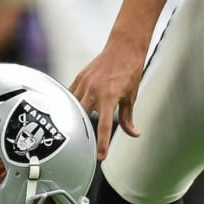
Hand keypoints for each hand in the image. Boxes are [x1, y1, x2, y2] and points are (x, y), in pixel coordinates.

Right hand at [71, 39, 146, 159]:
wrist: (124, 47)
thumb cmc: (130, 70)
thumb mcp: (131, 96)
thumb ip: (128, 117)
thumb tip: (133, 133)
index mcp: (110, 96)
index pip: (104, 126)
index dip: (102, 143)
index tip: (100, 156)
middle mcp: (94, 90)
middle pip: (82, 117)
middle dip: (81, 132)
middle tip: (83, 146)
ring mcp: (85, 83)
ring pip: (73, 106)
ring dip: (74, 118)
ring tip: (73, 132)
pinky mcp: (79, 77)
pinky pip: (70, 94)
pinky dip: (70, 104)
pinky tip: (70, 112)